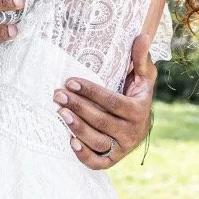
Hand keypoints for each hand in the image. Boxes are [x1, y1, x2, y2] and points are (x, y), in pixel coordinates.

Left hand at [54, 34, 155, 170]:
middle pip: (102, 121)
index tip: (70, 81)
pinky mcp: (112, 160)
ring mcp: (122, 148)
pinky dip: (84, 155)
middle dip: (78, 107)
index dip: (92, 92)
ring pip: (98, 141)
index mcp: (140, 110)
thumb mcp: (142, 77)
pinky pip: (98, 162)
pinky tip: (70, 142)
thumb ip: (139, 59)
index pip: (114, 102)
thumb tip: (141, 35)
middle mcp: (133, 132)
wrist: (139, 125)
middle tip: (57, 94)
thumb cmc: (136, 95)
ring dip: (78, 128)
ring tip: (60, 113)